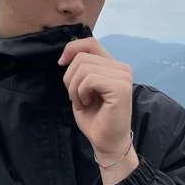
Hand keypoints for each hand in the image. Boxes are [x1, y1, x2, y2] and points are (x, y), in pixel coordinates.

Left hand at [58, 37, 133, 160]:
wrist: (106, 142)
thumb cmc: (95, 118)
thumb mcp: (82, 88)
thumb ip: (81, 69)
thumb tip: (67, 55)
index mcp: (113, 66)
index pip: (90, 43)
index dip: (72, 49)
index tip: (61, 63)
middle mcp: (122, 68)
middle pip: (82, 56)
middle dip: (70, 78)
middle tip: (76, 98)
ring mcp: (123, 76)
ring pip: (84, 67)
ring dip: (74, 88)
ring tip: (82, 102)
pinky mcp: (121, 87)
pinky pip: (89, 79)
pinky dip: (81, 93)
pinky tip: (86, 104)